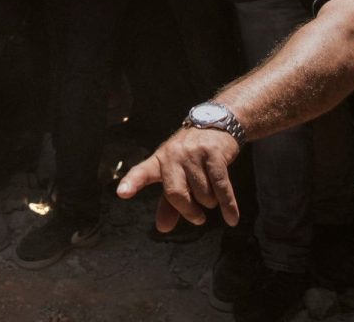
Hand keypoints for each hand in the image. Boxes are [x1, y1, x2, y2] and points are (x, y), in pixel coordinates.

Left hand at [117, 126, 240, 230]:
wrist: (215, 125)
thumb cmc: (191, 157)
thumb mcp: (177, 175)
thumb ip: (169, 203)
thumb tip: (162, 228)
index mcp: (158, 161)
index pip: (141, 172)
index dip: (131, 183)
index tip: (122, 193)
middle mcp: (172, 156)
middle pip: (175, 193)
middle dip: (189, 211)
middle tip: (198, 218)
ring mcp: (193, 154)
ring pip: (202, 194)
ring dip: (210, 203)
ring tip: (211, 195)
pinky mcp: (214, 155)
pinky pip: (221, 188)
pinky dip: (227, 206)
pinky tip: (231, 218)